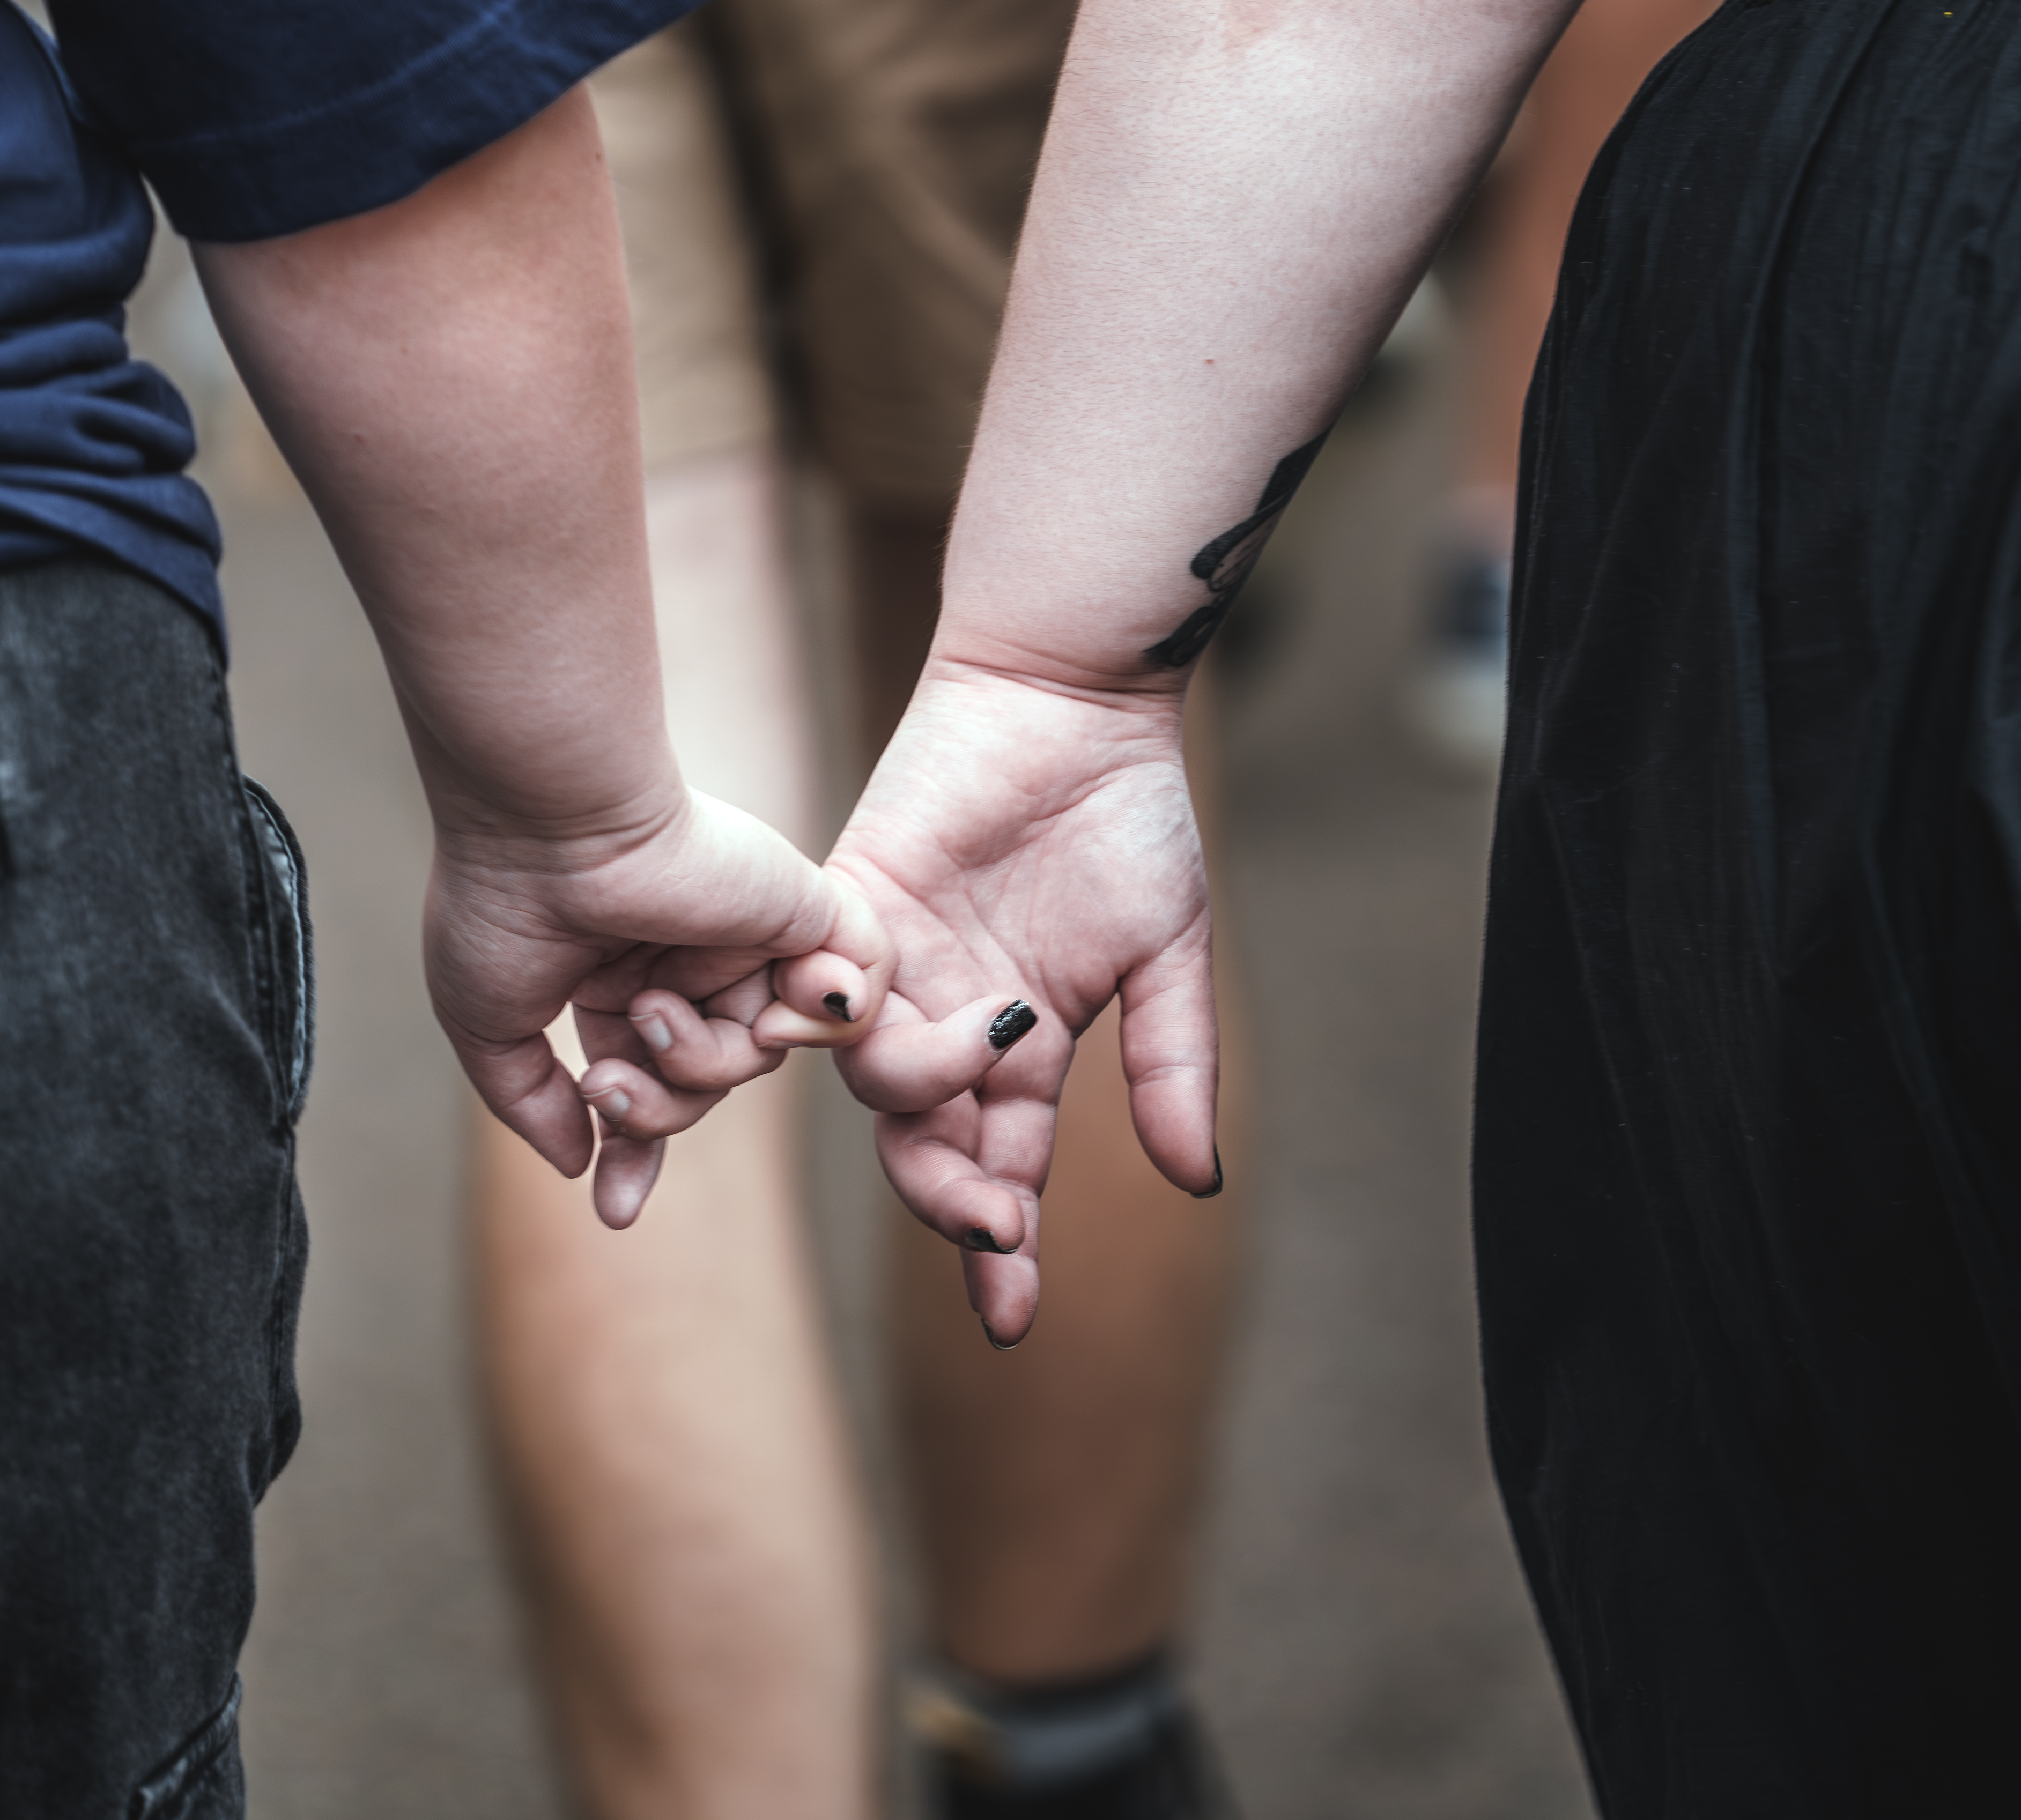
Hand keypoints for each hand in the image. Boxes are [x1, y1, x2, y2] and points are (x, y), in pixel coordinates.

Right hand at [431, 784, 889, 1228]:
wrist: (548, 819)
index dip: (633, 1150)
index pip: (647, 1081)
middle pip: (703, 1083)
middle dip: (655, 1113)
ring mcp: (746, 936)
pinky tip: (761, 1005)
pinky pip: (853, 1004)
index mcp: (617, 976)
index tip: (615, 1211)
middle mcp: (684, 956)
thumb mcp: (486, 1020)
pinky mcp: (806, 913)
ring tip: (651, 1011)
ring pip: (760, 1055)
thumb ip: (531, 1100)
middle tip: (604, 1087)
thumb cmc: (500, 901)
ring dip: (702, 1062)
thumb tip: (578, 1162)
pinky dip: (816, 1019)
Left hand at [797, 661, 1219, 1343]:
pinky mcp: (851, 907)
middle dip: (955, 1201)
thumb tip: (1194, 1182)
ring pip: (877, 1083)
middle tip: (995, 1224)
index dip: (1000, 1245)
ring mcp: (897, 971)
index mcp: (1023, 1049)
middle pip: (928, 1148)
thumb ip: (1169, 1065)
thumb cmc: (1125, 817)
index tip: (1010, 1319)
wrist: (1069, 700)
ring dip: (924, 1096)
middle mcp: (952, 1024)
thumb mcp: (1166, 952)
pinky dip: (841, 1021)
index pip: (1002, 1171)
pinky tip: (865, 1025)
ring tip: (989, 1050)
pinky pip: (826, 993)